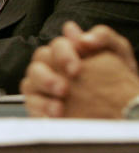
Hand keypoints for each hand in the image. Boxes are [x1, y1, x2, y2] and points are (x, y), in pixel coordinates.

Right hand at [22, 22, 138, 117]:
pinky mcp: (41, 106)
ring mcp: (43, 87)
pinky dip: (40, 111)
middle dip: (48, 77)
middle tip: (63, 89)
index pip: (56, 45)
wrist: (124, 105)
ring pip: (29, 83)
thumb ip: (103, 36)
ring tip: (58, 107)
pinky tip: (55, 116)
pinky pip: (31, 105)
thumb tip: (83, 38)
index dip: (63, 55)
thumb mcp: (118, 51)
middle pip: (37, 64)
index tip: (76, 69)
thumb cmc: (120, 77)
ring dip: (42, 97)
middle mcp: (51, 66)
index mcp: (67, 51)